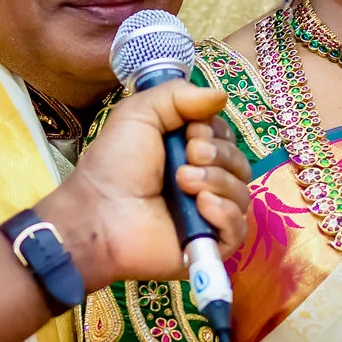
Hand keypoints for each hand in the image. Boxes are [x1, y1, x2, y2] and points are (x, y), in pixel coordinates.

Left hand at [46, 81, 246, 286]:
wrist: (99, 214)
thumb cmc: (115, 164)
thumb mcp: (140, 114)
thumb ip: (178, 95)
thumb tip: (222, 95)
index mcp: (189, 153)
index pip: (228, 139)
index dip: (216, 132)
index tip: (191, 133)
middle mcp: (203, 183)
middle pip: (240, 164)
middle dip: (218, 155)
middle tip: (188, 156)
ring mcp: (208, 216)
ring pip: (242, 194)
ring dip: (217, 181)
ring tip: (183, 182)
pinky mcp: (210, 246)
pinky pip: (240, 229)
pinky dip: (225, 214)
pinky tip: (202, 206)